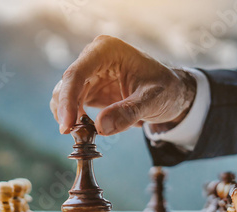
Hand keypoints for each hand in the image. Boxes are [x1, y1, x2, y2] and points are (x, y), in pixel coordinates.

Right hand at [50, 35, 196, 135]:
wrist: (172, 93)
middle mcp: (94, 57)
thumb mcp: (152, 100)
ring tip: (82, 135)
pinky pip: (73, 103)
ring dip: (68, 116)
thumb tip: (100, 127)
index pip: (77, 73)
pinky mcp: (90, 88)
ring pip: (65, 94)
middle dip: (66, 110)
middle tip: (73, 135)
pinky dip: (74, 118)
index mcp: (107, 50)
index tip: (67, 125)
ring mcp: (90, 73)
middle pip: (67, 84)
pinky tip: (84, 131)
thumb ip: (128, 113)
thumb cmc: (166, 89)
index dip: (67, 100)